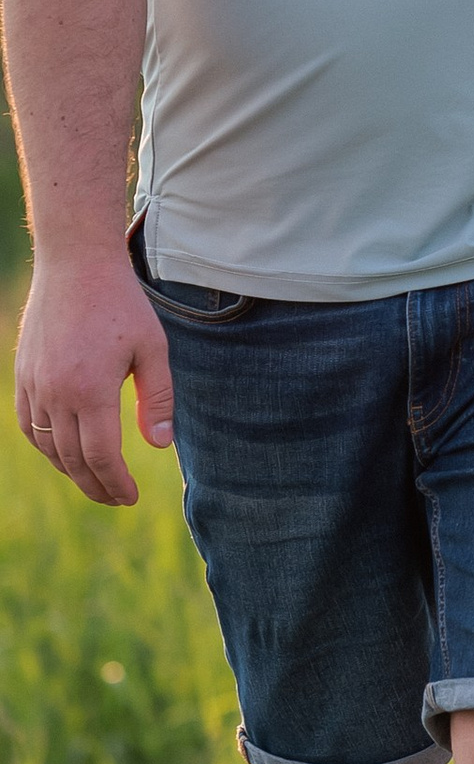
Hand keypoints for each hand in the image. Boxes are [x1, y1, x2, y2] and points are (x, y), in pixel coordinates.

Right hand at [15, 244, 177, 508]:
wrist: (75, 264)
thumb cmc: (122, 305)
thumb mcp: (153, 348)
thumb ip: (158, 399)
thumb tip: (160, 445)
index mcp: (91, 390)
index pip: (102, 456)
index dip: (116, 484)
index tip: (131, 497)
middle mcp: (56, 394)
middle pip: (73, 459)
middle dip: (95, 486)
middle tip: (115, 498)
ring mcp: (34, 385)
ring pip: (47, 446)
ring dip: (70, 471)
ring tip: (94, 481)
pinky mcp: (23, 375)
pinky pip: (28, 424)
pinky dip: (45, 446)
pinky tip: (63, 453)